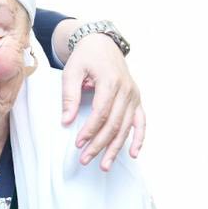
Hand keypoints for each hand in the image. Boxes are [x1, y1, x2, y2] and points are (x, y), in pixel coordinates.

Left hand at [59, 32, 145, 170]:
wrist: (103, 43)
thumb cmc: (86, 57)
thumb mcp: (72, 71)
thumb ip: (69, 96)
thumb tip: (66, 121)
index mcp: (110, 81)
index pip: (101, 112)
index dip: (90, 130)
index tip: (78, 143)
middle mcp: (126, 90)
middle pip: (114, 123)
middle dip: (100, 144)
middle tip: (85, 159)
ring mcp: (134, 95)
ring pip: (127, 126)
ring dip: (116, 147)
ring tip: (104, 165)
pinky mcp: (136, 99)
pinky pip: (141, 121)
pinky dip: (139, 138)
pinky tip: (132, 153)